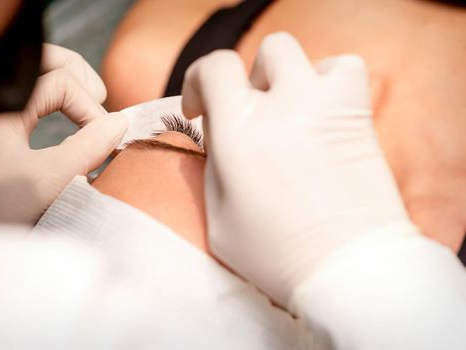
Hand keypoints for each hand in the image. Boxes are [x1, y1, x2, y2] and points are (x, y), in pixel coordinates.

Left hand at [0, 44, 127, 223]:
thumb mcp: (48, 178)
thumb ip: (88, 147)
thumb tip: (120, 123)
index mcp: (4, 105)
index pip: (61, 82)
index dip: (89, 107)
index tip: (105, 139)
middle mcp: (0, 104)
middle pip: (46, 64)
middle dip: (79, 77)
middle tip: (101, 99)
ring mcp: (0, 118)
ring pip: (42, 82)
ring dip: (72, 93)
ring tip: (91, 113)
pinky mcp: (4, 136)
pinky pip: (37, 104)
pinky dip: (62, 108)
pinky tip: (74, 126)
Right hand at [182, 32, 411, 307]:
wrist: (345, 270)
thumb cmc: (275, 254)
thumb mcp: (217, 217)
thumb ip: (212, 165)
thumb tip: (218, 135)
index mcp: (239, 130)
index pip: (214, 67)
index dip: (199, 81)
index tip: (200, 110)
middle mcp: (283, 106)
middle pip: (265, 53)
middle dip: (249, 78)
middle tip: (249, 113)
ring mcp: (324, 106)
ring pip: (303, 54)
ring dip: (287, 75)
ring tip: (287, 110)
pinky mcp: (357, 117)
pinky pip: (345, 69)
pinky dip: (328, 79)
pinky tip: (319, 110)